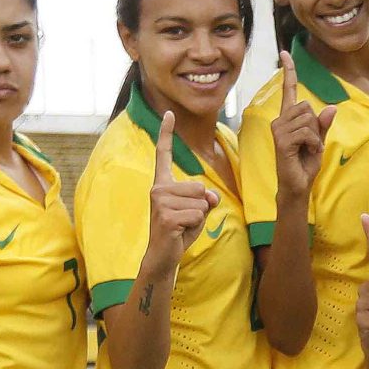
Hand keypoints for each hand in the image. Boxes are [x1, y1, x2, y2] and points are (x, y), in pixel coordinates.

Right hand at [145, 108, 219, 271]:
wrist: (163, 256)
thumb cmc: (180, 231)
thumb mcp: (197, 211)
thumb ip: (206, 199)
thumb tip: (210, 195)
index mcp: (163, 184)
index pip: (164, 154)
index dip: (166, 133)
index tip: (169, 113)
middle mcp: (158, 188)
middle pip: (200, 187)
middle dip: (202, 206)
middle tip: (185, 219)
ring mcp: (159, 202)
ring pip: (201, 202)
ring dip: (199, 217)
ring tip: (183, 226)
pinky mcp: (165, 216)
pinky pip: (198, 215)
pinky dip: (196, 226)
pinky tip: (181, 232)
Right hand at [273, 52, 337, 197]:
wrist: (297, 186)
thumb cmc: (305, 163)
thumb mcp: (319, 140)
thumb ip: (323, 124)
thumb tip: (331, 108)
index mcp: (288, 118)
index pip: (288, 90)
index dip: (288, 71)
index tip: (284, 53)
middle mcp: (280, 120)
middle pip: (307, 107)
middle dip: (316, 126)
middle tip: (310, 144)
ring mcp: (278, 129)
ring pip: (308, 119)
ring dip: (315, 137)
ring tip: (307, 150)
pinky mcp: (281, 140)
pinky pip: (307, 132)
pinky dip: (314, 144)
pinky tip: (307, 153)